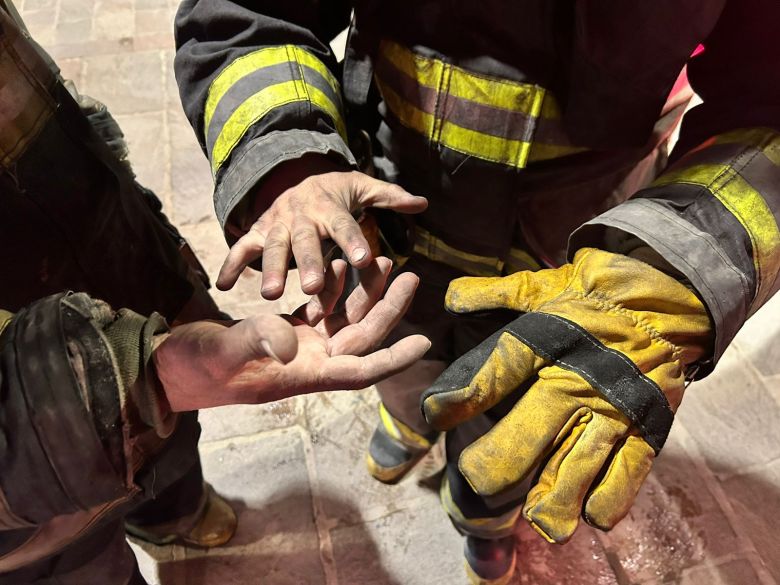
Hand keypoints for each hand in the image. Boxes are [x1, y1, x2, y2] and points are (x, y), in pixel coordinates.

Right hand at [155, 257, 429, 410]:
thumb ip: (256, 341)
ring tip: (382, 261)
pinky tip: (340, 266)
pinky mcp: (285, 334)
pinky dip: (333, 290)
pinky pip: (321, 311)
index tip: (424, 341)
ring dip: (364, 293)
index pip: (360, 371)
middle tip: (411, 277)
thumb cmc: (193, 366)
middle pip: (360, 336)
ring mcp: (298, 348)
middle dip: (387, 308)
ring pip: (344, 320)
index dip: (393, 357)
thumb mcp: (222, 352)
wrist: (168, 366)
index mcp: (301, 374)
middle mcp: (308, 363)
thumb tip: (290, 340)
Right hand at [217, 157, 426, 298]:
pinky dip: (231, 264)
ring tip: (271, 295)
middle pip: (306, 241)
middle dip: (309, 264)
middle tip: (314, 288)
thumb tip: (422, 201)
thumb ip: (390, 197)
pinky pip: (242, 249)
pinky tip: (222, 285)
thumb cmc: (335, 191)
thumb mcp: (362, 186)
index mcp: (330, 208)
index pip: (345, 226)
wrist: (294, 174)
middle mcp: (302, 216)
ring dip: (271, 270)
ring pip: (273, 247)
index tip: (366, 260)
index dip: (354, 241)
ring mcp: (276, 224)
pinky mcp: (257, 232)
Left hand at [421, 248, 711, 542]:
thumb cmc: (595, 294)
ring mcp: (614, 407)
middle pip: (529, 433)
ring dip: (552, 499)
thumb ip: (496, 294)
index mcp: (548, 339)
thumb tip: (451, 296)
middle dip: (496, 465)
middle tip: (475, 481)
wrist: (669, 296)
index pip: (497, 370)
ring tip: (534, 520)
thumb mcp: (543, 286)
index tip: (434, 416)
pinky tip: (591, 516)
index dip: (461, 397)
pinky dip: (609, 499)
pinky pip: (629, 472)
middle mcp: (577, 379)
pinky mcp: (648, 426)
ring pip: (577, 465)